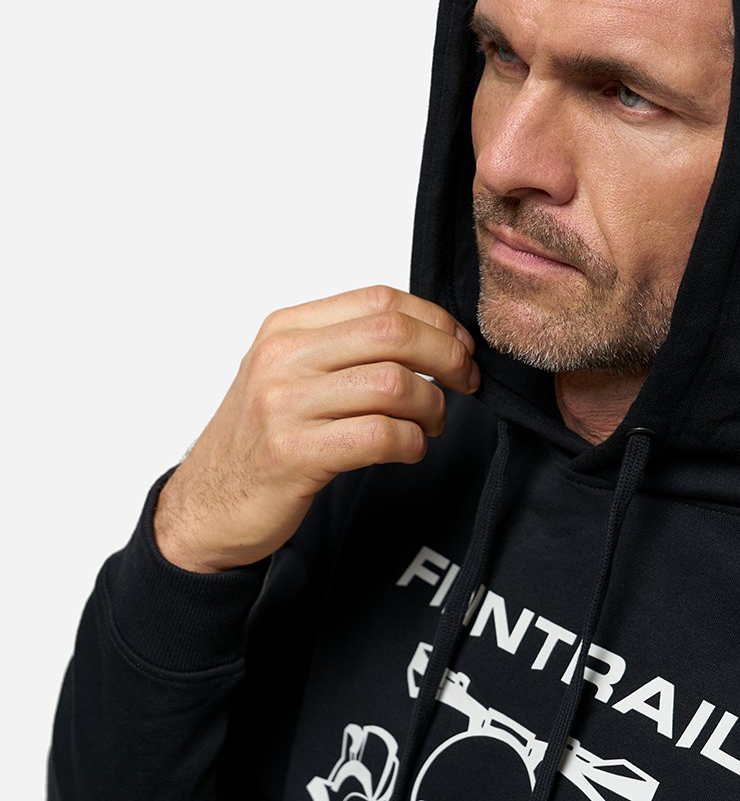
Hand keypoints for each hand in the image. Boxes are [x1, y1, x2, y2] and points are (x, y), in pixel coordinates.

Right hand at [153, 286, 478, 572]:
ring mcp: (284, 405)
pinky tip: (409, 449)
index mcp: (286, 328)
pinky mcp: (293, 454)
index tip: (459, 346)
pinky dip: (412, 442)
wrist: (206, 505)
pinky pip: (380, 435)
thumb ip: (346, 347)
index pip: (379, 300)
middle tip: (466, 381)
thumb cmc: (261, 438)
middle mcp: (282, 358)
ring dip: (432, 407)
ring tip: (430, 424)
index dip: (434, 320)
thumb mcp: (290, 373)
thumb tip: (432, 336)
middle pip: (393, 333)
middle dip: (447, 356)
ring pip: (394, 385)